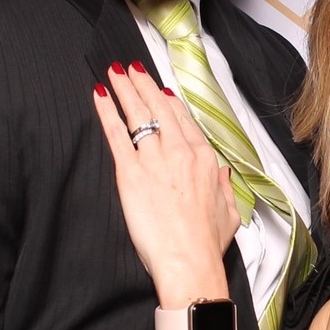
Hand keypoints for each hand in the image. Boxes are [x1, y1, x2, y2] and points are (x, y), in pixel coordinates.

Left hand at [92, 63, 239, 301]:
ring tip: (114, 73)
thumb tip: (223, 173)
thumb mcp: (229, 213)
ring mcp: (155, 159)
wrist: (189, 260)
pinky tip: (99, 96)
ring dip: (124, 90)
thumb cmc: (207, 244)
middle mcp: (180, 152)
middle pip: (159, 109)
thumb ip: (225, 188)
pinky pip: (116, 133)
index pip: (184, 121)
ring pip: (138, 114)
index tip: (160, 91)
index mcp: (204, 160)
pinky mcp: (130, 172)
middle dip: (143, 85)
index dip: (169, 102)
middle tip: (131, 69)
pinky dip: (106, 112)